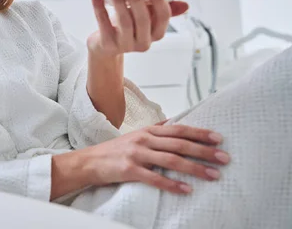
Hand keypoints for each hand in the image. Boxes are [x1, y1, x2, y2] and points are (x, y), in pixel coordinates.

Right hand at [77, 124, 229, 193]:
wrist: (89, 161)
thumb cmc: (115, 150)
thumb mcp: (136, 135)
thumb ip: (155, 131)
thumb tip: (174, 123)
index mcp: (148, 131)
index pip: (179, 129)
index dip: (199, 133)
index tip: (218, 138)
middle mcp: (144, 140)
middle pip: (179, 144)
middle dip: (204, 151)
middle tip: (224, 158)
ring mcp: (137, 154)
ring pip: (171, 160)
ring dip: (195, 168)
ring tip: (213, 176)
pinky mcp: (129, 170)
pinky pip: (154, 178)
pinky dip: (172, 184)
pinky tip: (186, 190)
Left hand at [86, 0, 188, 57]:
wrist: (105, 47)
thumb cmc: (129, 26)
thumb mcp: (147, 18)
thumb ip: (160, 10)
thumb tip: (185, 5)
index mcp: (157, 33)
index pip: (163, 16)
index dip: (158, 0)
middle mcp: (144, 42)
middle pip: (143, 19)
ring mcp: (125, 45)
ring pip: (124, 21)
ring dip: (117, 0)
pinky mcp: (108, 45)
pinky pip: (103, 24)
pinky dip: (98, 6)